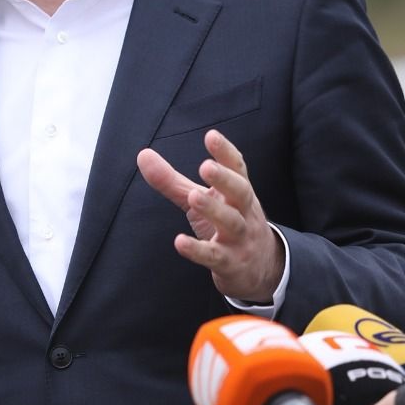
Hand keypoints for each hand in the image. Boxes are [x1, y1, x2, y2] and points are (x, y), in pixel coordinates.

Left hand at [136, 129, 283, 302]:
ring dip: (214, 210)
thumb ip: (172, 180)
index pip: (237, 168)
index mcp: (237, 192)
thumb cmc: (227, 224)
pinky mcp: (230, 263)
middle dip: (224, 179)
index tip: (211, 136)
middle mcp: (243, 212)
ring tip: (194, 197)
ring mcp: (239, 238)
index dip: (226, 152)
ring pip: (231, 223)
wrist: (261, 269)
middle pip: (240, 192)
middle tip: (206, 166)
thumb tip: (143, 155)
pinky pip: (215, 256)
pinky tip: (180, 242)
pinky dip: (198, 250)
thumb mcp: (202, 199)